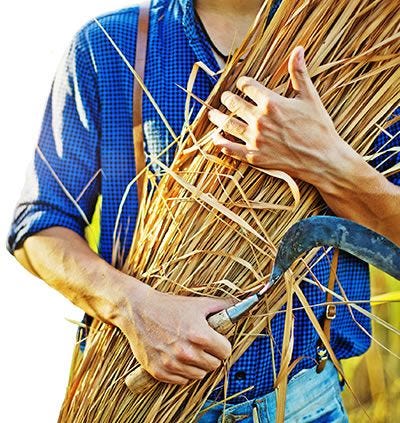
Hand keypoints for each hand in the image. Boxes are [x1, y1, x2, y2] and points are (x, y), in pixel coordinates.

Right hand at [119, 284, 232, 384]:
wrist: (137, 310)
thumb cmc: (169, 306)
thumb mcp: (198, 303)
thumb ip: (222, 307)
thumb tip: (239, 306)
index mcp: (199, 335)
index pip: (226, 351)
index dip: (223, 344)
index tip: (217, 340)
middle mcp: (186, 352)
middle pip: (214, 365)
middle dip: (212, 355)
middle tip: (203, 344)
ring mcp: (172, 364)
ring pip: (199, 375)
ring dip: (198, 365)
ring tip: (190, 350)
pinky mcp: (159, 372)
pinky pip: (182, 381)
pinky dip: (183, 371)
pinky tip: (177, 356)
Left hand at [208, 46, 354, 185]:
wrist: (322, 159)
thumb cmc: (319, 128)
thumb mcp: (310, 97)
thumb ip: (299, 73)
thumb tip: (298, 49)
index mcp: (271, 102)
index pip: (247, 86)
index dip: (243, 83)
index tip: (242, 84)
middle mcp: (259, 120)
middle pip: (234, 104)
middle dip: (227, 99)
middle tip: (224, 98)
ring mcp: (255, 139)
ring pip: (228, 125)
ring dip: (218, 118)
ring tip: (212, 115)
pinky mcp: (255, 156)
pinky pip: (232, 149)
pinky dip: (222, 144)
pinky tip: (216, 139)